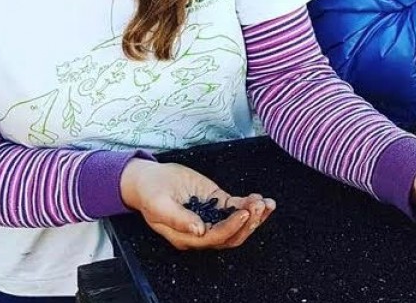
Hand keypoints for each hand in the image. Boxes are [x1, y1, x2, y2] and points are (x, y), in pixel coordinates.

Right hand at [120, 158, 275, 249]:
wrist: (148, 179)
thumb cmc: (150, 192)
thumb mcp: (159, 205)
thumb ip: (178, 219)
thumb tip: (199, 230)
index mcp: (187, 237)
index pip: (215, 237)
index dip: (232, 227)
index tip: (244, 213)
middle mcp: (202, 231)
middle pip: (232, 236)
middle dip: (249, 223)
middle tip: (260, 206)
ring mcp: (211, 216)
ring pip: (239, 224)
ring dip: (255, 216)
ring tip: (267, 203)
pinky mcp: (217, 202)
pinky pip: (237, 208)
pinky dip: (250, 204)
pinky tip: (260, 198)